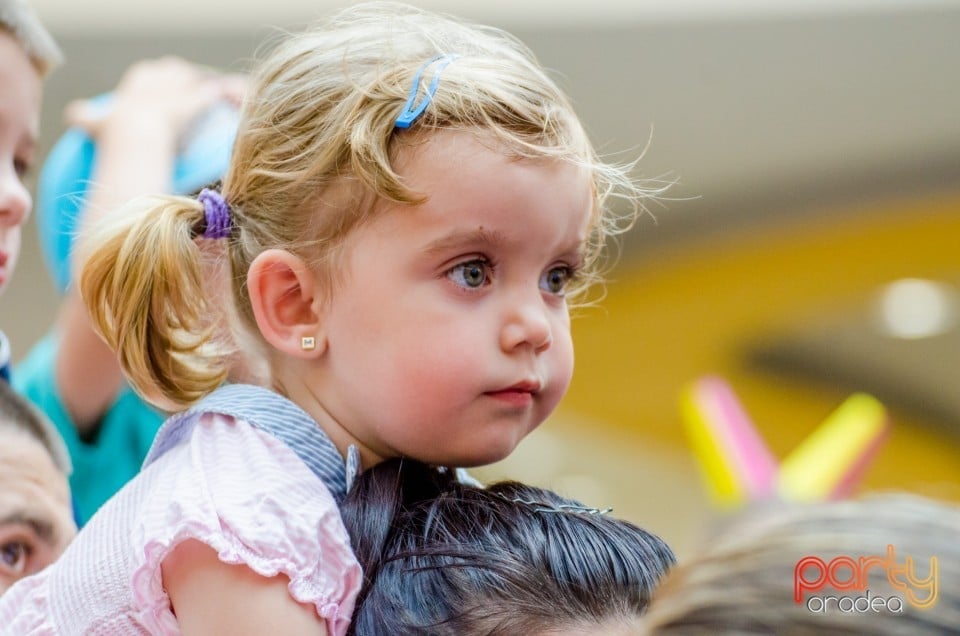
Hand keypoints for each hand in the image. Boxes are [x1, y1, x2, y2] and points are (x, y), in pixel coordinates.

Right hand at [63, 56, 245, 141]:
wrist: (133, 137)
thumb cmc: (113, 134)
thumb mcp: (93, 122)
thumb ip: (84, 116)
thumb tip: (73, 115)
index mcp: (136, 81)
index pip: (151, 73)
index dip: (160, 82)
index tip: (166, 93)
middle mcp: (158, 78)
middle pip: (175, 71)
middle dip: (183, 82)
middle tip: (191, 95)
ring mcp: (179, 88)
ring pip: (196, 80)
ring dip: (204, 88)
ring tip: (215, 98)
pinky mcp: (197, 99)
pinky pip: (216, 92)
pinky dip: (226, 96)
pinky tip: (232, 101)